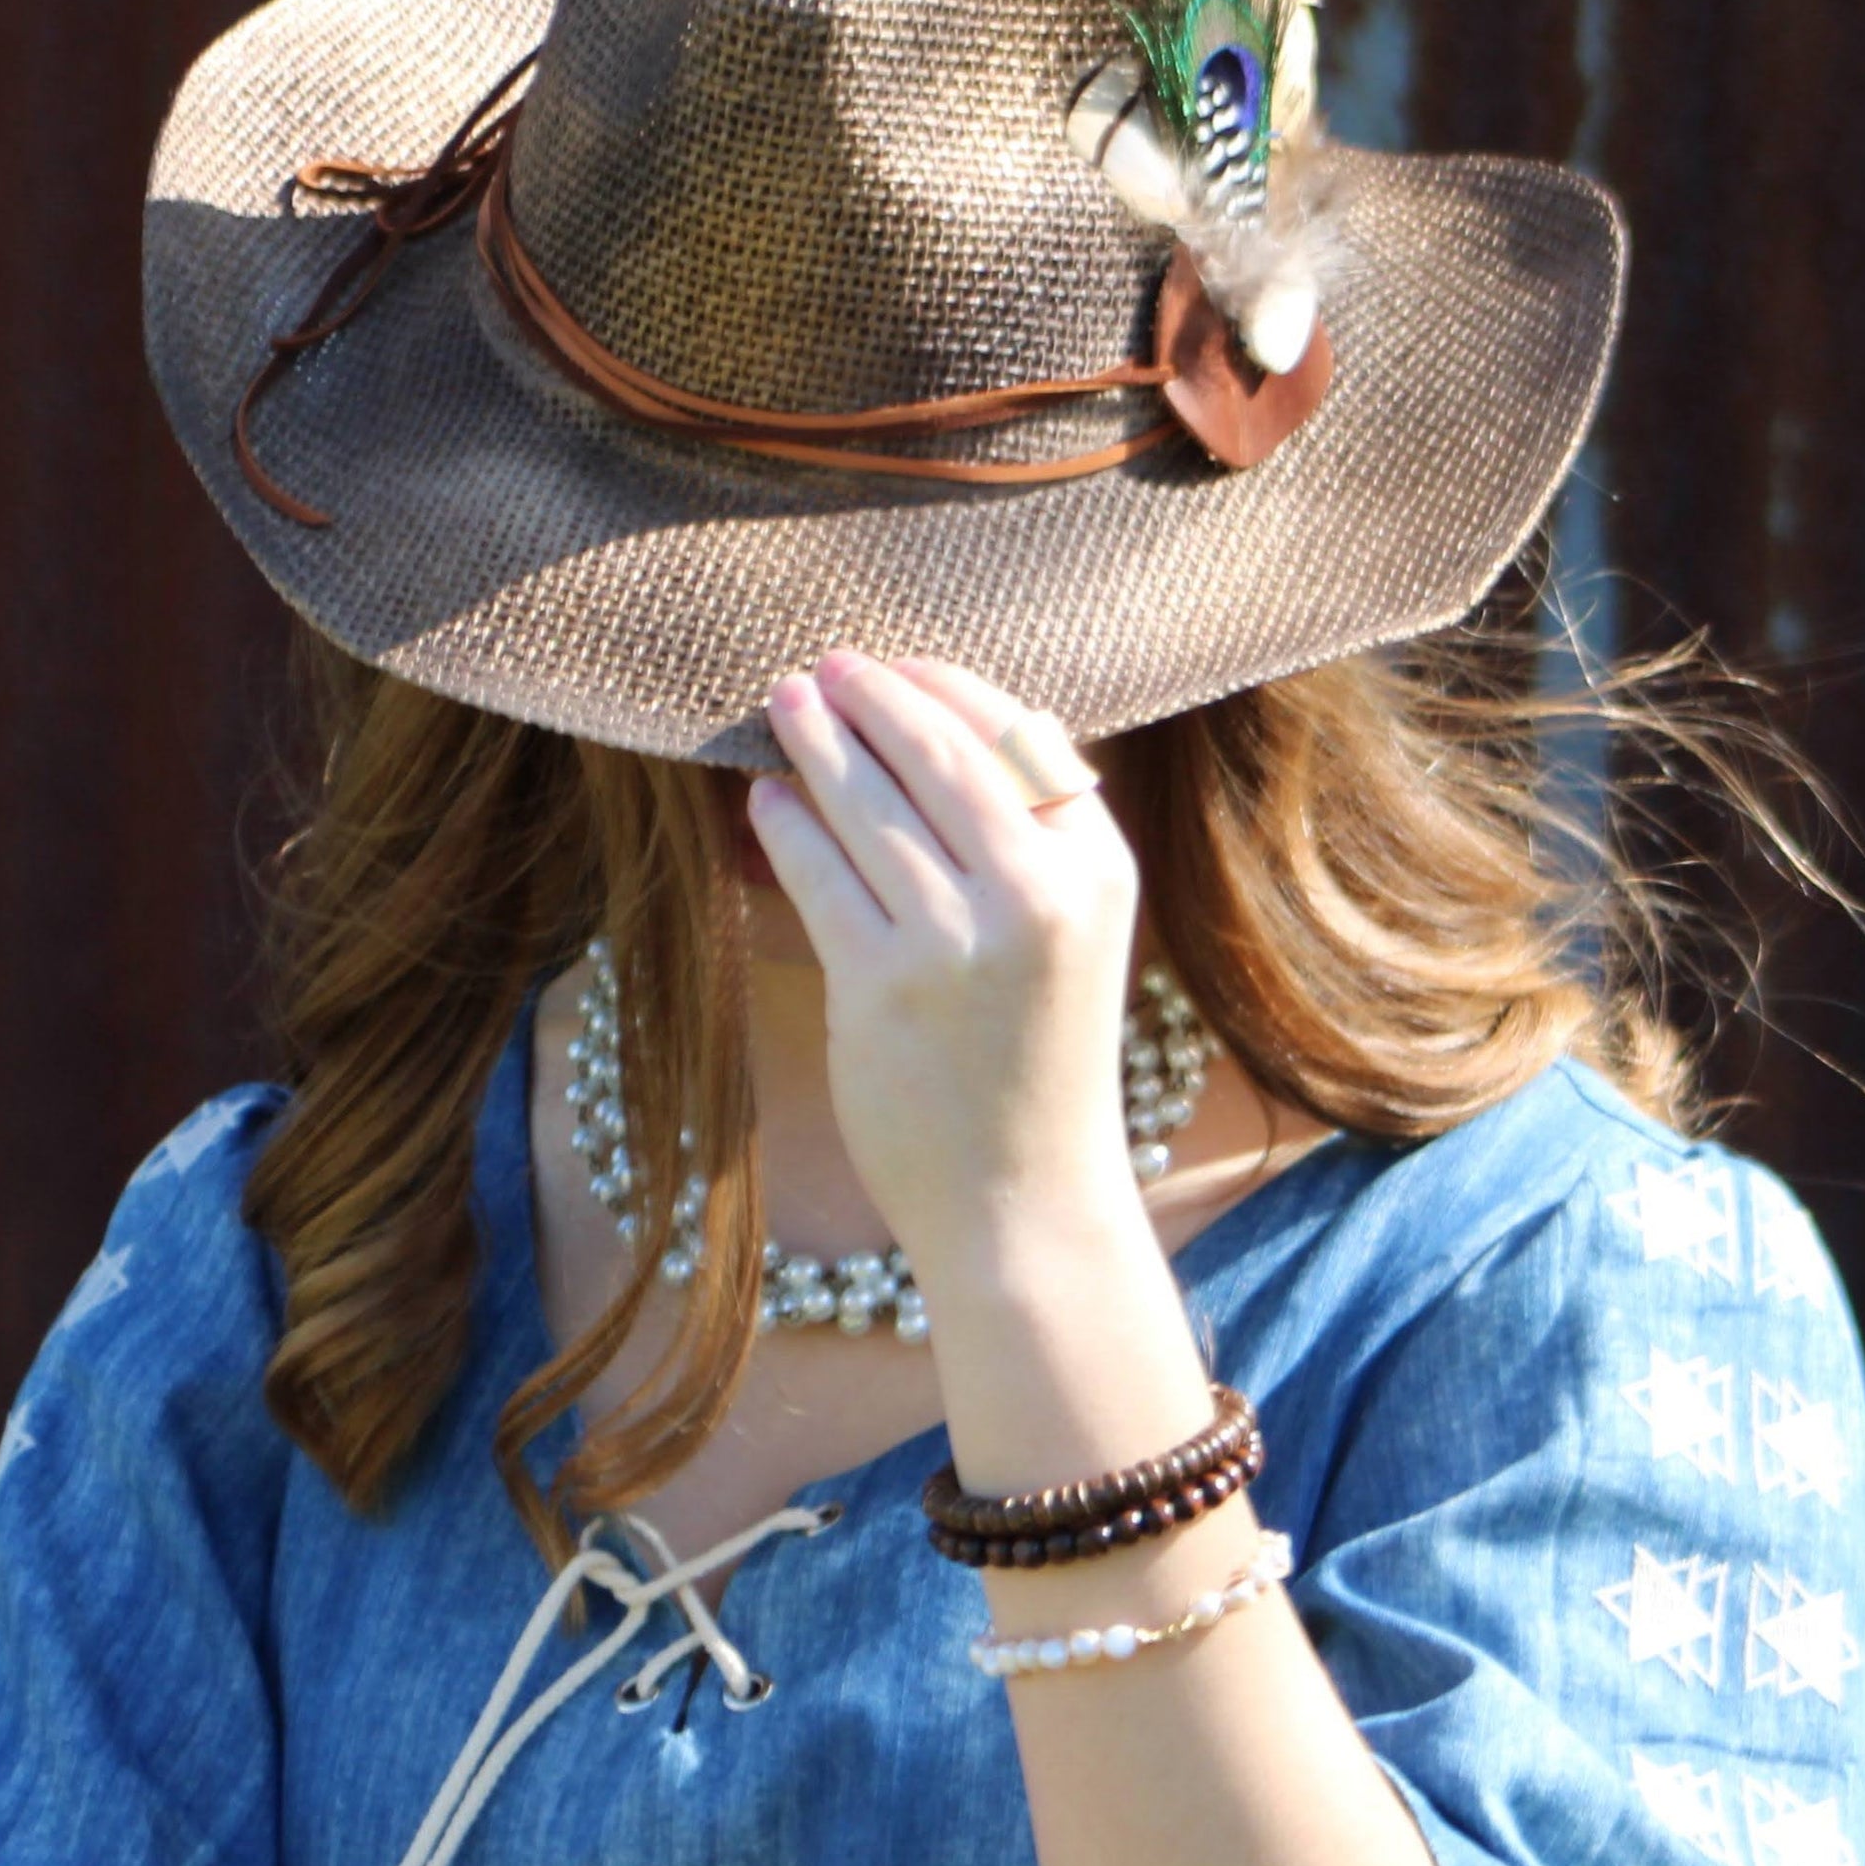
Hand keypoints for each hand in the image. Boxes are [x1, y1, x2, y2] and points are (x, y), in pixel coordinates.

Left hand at [751, 648, 1148, 1298]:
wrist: (1023, 1201)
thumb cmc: (1036, 1064)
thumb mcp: (1073, 937)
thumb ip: (1029, 842)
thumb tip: (931, 731)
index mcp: (1096, 867)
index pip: (1016, 733)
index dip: (939, 687)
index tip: (889, 664)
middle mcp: (1036, 893)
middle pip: (936, 754)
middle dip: (868, 697)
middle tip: (817, 668)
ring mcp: (957, 940)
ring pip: (869, 805)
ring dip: (817, 745)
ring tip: (782, 710)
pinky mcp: (883, 985)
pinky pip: (820, 872)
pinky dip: (787, 824)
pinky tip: (767, 801)